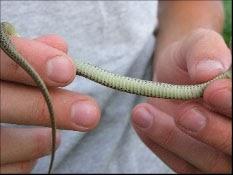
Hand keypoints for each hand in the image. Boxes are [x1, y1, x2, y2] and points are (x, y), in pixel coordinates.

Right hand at [0, 35, 100, 172]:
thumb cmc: (2, 82)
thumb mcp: (8, 61)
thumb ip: (29, 53)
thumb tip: (60, 47)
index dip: (30, 62)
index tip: (68, 69)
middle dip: (47, 107)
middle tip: (90, 113)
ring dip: (38, 140)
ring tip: (56, 135)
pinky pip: (2, 169)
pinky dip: (25, 159)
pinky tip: (38, 145)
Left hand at [131, 29, 231, 172]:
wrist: (172, 76)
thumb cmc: (190, 60)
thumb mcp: (197, 44)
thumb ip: (206, 51)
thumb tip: (210, 71)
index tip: (212, 90)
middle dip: (211, 131)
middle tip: (184, 114)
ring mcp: (216, 153)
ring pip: (208, 163)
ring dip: (175, 140)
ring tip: (143, 114)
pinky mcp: (192, 162)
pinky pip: (181, 166)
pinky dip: (160, 146)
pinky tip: (141, 123)